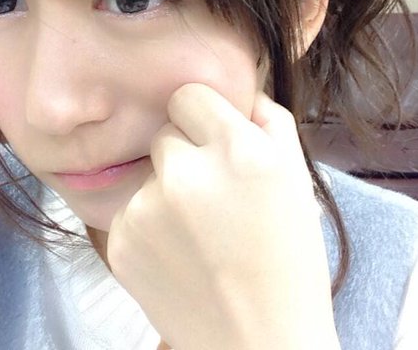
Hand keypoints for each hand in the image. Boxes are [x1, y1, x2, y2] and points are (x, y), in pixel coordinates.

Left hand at [107, 83, 338, 349]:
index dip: (202, 116)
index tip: (212, 140)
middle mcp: (187, 173)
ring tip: (198, 234)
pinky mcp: (119, 240)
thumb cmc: (289, 261)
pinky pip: (130, 209)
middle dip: (185, 154)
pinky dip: (148, 225)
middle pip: (164, 132)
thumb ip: (269, 120)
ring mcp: (146, 208)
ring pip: (147, 172)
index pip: (188, 95)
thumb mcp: (298, 180)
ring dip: (167, 190)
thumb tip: (239, 91)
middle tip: (212, 196)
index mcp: (240, 152)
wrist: (258, 341)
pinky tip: (177, 256)